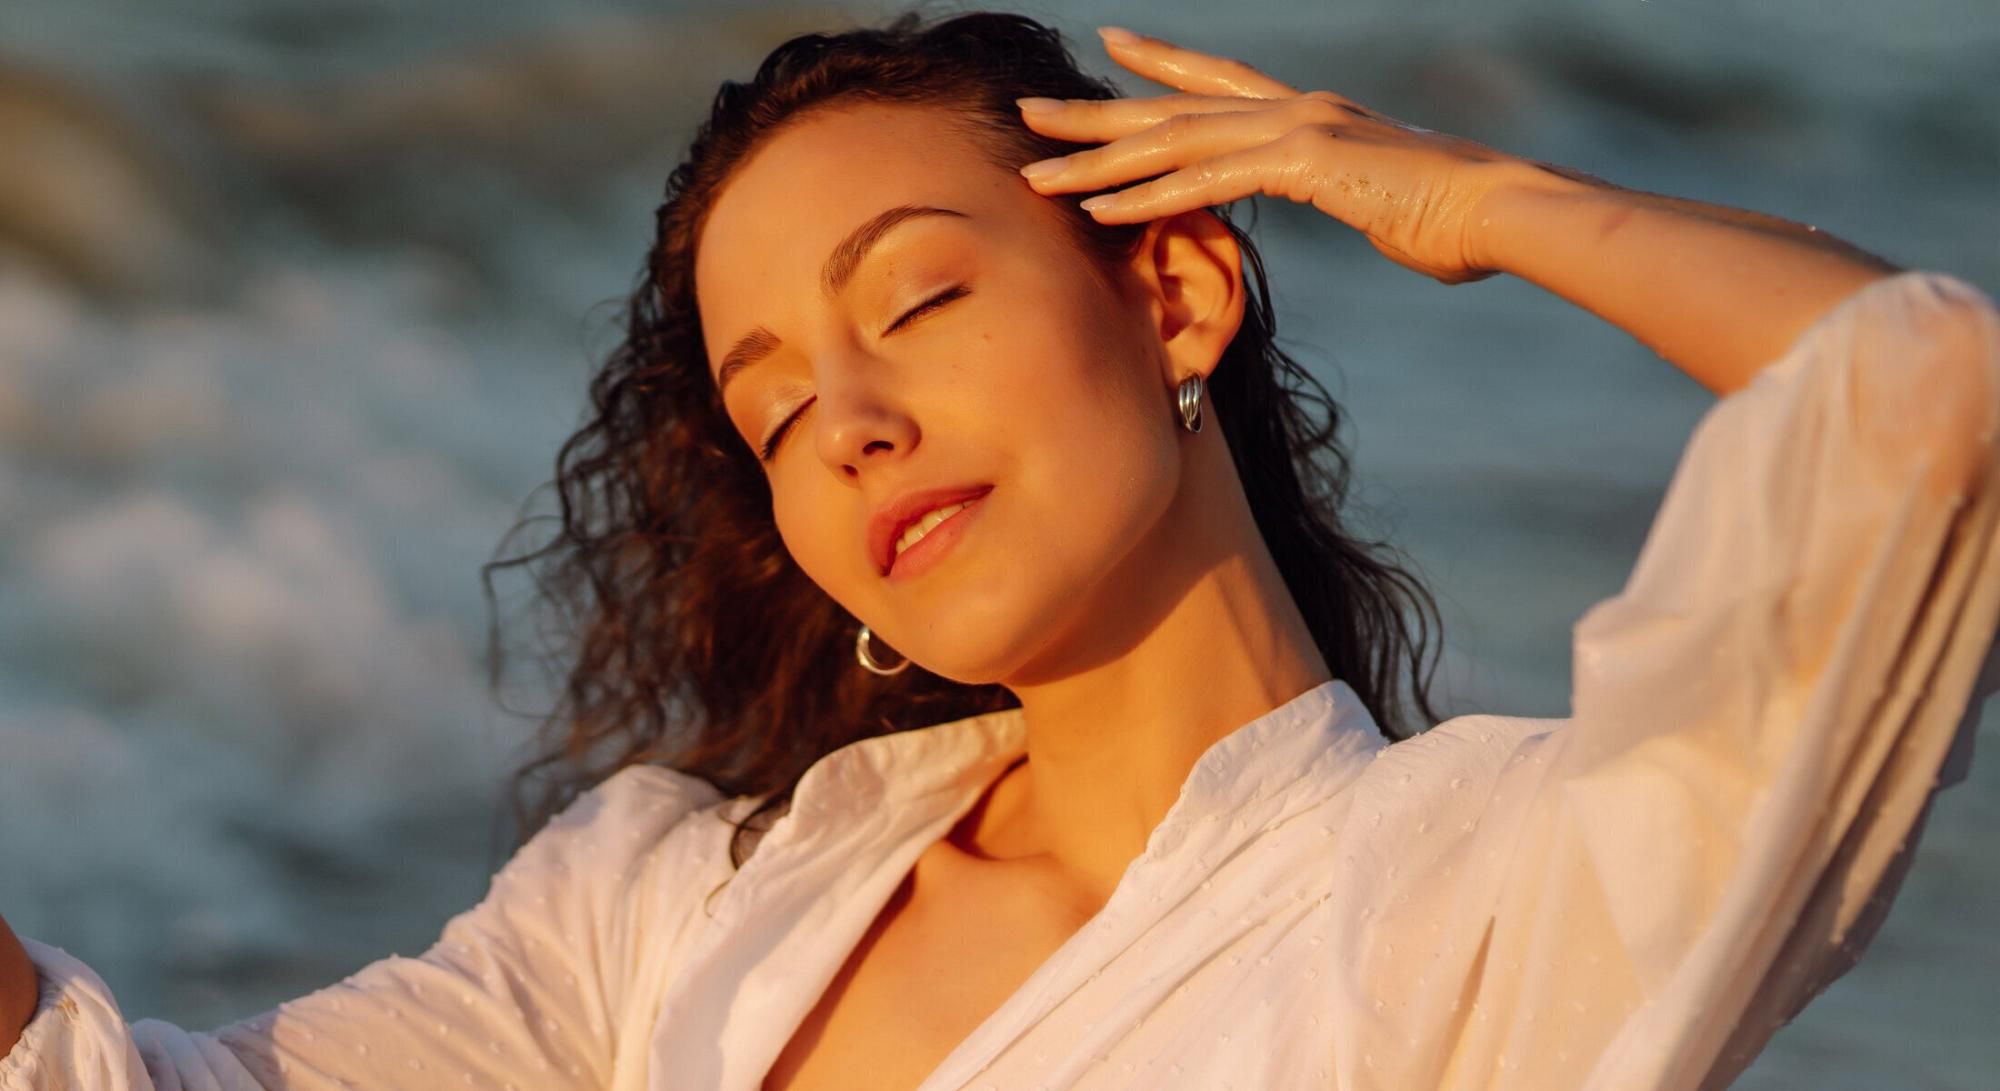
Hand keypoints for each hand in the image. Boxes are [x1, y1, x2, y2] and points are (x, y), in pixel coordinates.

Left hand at [1016, 26, 1528, 284]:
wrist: (1503, 211)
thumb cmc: (1458, 221)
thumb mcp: (1387, 206)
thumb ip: (1357, 200)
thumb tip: (1376, 214)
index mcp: (1312, 112)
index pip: (1221, 80)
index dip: (1163, 65)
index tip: (1112, 48)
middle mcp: (1295, 108)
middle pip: (1175, 107)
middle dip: (1097, 113)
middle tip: (1031, 112)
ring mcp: (1298, 129)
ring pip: (1175, 143)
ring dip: (1100, 162)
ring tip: (1037, 173)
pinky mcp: (1303, 164)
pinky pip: (1207, 182)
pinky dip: (1149, 199)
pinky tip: (1099, 211)